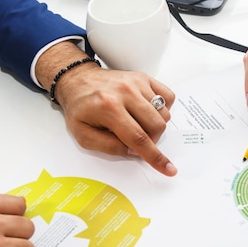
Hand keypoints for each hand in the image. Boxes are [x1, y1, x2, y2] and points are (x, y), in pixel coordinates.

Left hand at [54, 64, 176, 176]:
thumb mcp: (83, 136)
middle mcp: (125, 92)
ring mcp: (137, 82)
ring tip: (137, 123)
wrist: (78, 81)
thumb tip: (133, 151)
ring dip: (155, 125)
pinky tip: (148, 111)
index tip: (168, 168)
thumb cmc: (80, 108)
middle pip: (156, 126)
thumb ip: (109, 147)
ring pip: (164, 113)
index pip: (138, 138)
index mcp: (108, 108)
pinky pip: (168, 97)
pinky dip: (163, 108)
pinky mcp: (144, 78)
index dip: (155, 157)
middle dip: (151, 140)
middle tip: (136, 139)